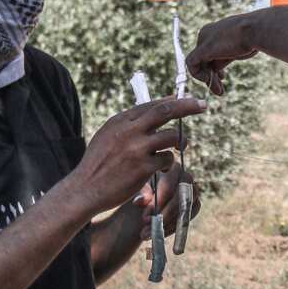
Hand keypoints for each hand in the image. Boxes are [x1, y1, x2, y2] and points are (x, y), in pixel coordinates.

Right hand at [69, 97, 205, 216]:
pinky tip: (160, 169)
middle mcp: (129, 130)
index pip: (152, 104)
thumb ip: (130, 124)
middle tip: (202, 105)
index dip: (173, 101)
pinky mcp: (143, 167)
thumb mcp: (108, 135)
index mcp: (120, 120)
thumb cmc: (99, 163)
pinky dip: (168, 163)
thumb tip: (157, 110)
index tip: (188, 100)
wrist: (85, 189)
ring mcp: (137, 148)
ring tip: (179, 147)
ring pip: (172, 136)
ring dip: (180, 141)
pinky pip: (167, 159)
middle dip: (187, 106)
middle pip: (166, 111)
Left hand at [133, 165, 201, 239]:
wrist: (146, 201)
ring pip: (185, 209)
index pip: (170, 184)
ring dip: (168, 224)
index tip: (147, 215)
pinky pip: (187, 218)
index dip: (160, 200)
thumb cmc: (142, 190)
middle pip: (181, 197)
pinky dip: (173, 228)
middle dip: (165, 214)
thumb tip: (140, 201)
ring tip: (149, 233)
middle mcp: (186, 177)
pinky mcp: (195, 205)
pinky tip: (159, 234)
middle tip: (150, 225)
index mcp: (172, 167)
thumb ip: (140, 193)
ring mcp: (193, 191)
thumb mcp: (137, 190)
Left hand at [186, 13, 259, 95]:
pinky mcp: (202, 48)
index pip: (208, 53)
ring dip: (208, 80)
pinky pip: (191, 63)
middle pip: (204, 59)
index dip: (214, 67)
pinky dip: (197, 74)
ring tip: (219, 91)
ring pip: (199, 64)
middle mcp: (206, 34)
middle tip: (220, 90)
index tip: (222, 77)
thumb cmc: (252, 37)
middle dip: (212, 76)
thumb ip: (224, 57)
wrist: (255, 30)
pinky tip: (208, 80)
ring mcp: (203, 40)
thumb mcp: (236, 49)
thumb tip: (216, 69)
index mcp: (214, 31)